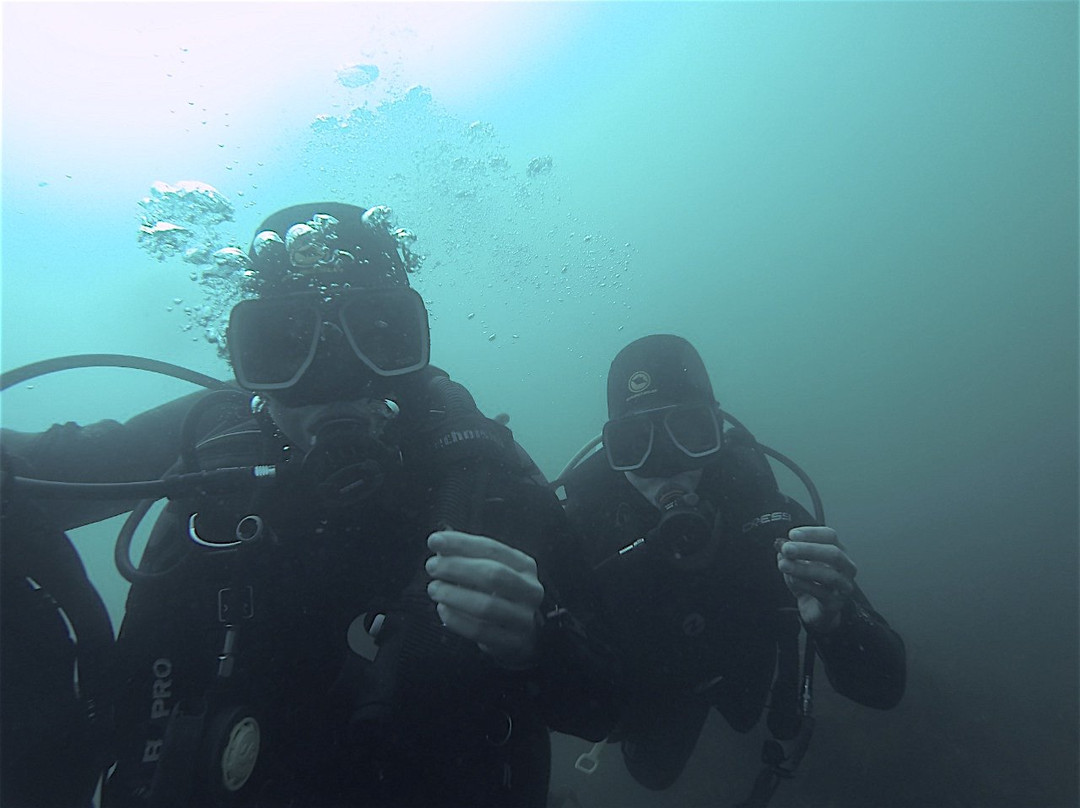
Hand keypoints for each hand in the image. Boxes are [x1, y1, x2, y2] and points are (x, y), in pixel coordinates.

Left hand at [425, 530, 544, 668]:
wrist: (523, 634)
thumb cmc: (500, 596)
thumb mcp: (491, 571)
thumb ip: (467, 557)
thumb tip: (440, 544)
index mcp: (525, 566)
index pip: (492, 549)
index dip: (461, 543)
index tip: (434, 540)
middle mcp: (530, 590)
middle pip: (492, 575)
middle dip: (456, 568)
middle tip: (432, 566)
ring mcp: (524, 618)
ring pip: (486, 606)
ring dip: (454, 595)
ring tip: (434, 588)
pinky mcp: (513, 642)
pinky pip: (480, 631)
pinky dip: (456, 619)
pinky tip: (443, 609)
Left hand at [776, 526, 856, 632]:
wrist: (814, 609)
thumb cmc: (810, 581)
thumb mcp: (797, 563)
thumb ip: (790, 553)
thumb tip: (781, 545)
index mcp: (838, 551)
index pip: (830, 536)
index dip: (811, 533)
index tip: (792, 534)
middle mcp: (846, 568)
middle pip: (833, 554)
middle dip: (808, 549)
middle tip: (786, 548)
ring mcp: (843, 586)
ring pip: (829, 575)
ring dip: (803, 568)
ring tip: (784, 565)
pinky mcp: (835, 604)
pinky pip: (821, 592)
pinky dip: (804, 584)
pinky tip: (792, 579)